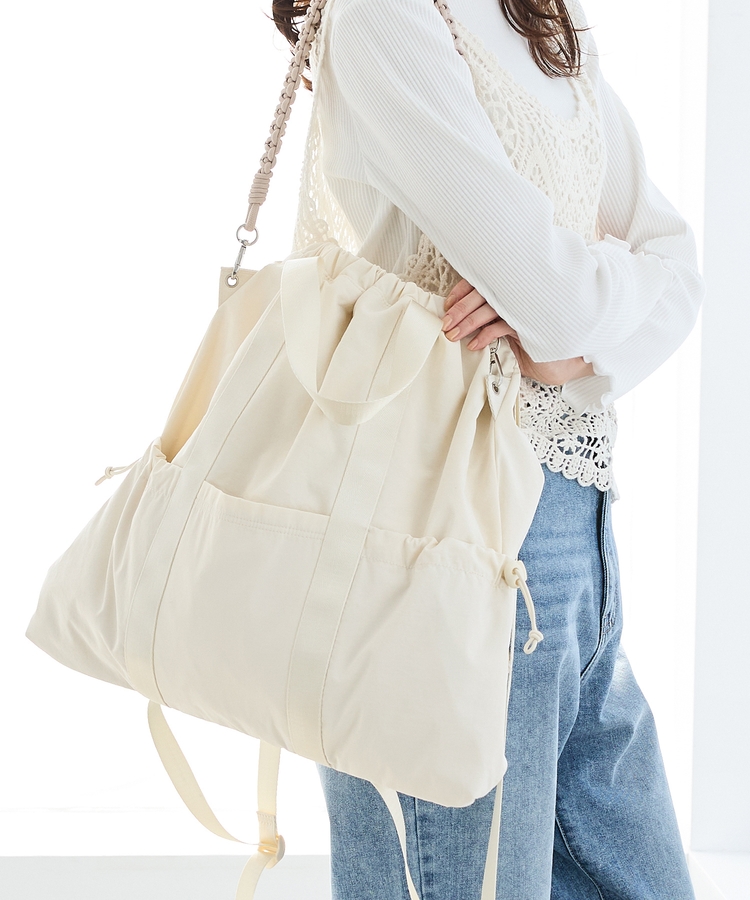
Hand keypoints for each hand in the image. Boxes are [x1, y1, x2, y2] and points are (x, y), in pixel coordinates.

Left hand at [442, 278, 594, 385]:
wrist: (564, 361)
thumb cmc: (537, 344)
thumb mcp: (510, 330)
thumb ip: (492, 320)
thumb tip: (461, 321)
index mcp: (511, 289)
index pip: (482, 282)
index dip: (462, 292)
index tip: (447, 306)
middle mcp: (518, 294)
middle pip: (482, 294)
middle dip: (460, 310)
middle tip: (445, 323)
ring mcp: (526, 307)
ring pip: (490, 308)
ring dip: (469, 322)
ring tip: (455, 335)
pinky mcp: (531, 324)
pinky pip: (503, 326)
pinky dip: (486, 335)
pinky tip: (475, 344)